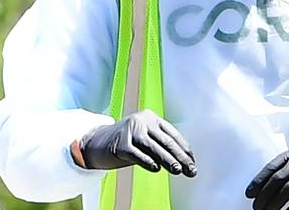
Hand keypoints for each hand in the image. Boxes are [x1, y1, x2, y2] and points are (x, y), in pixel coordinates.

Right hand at [77, 109, 196, 175]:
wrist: (96, 141)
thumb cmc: (126, 142)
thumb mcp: (144, 138)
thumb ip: (160, 145)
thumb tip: (183, 161)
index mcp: (150, 117)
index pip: (172, 133)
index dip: (184, 149)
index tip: (192, 162)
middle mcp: (141, 121)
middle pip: (165, 140)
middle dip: (179, 157)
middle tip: (190, 170)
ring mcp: (129, 131)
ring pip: (153, 147)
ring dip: (168, 160)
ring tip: (177, 170)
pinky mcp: (120, 144)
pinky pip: (137, 154)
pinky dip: (148, 162)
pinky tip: (156, 169)